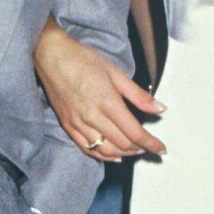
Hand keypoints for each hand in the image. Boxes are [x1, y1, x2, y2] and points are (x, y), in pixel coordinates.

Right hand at [34, 22, 166, 159]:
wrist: (51, 57)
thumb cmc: (84, 60)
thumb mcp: (116, 73)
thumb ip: (138, 95)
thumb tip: (160, 109)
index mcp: (108, 101)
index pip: (134, 132)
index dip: (151, 143)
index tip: (162, 149)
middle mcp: (92, 117)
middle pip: (122, 144)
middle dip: (139, 149)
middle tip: (149, 145)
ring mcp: (78, 124)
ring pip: (105, 151)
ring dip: (123, 154)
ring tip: (134, 150)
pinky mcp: (68, 126)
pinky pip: (87, 149)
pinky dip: (103, 156)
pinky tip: (114, 155)